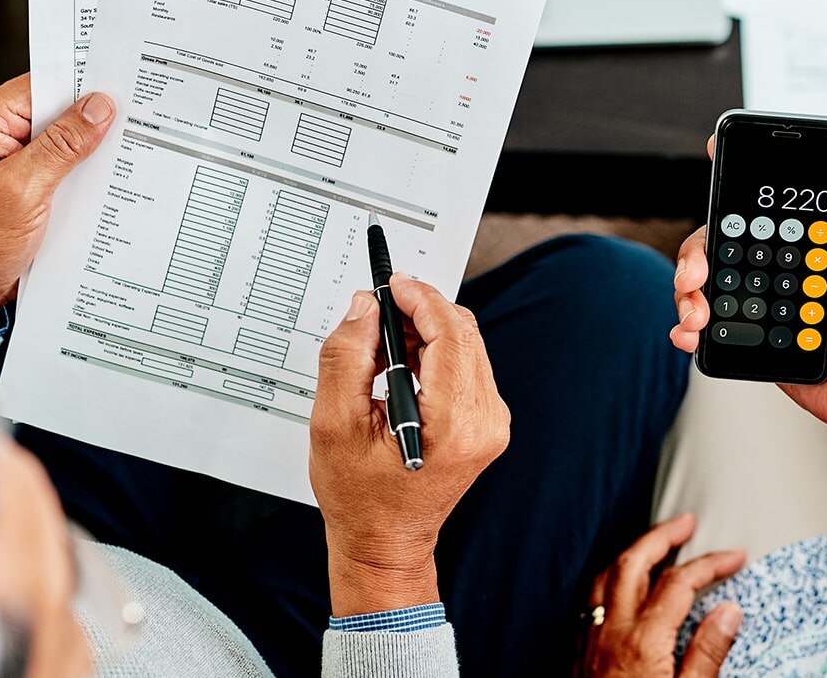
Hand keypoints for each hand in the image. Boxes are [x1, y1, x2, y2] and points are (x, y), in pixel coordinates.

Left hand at [0, 74, 115, 321]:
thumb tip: (98, 107)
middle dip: (94, 119)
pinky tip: (107, 182)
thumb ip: (61, 146)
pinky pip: (65, 167)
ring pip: (66, 140)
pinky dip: (86, 174)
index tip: (123, 88)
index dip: (83, 84)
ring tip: (125, 155)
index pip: (43, 83)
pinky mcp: (29, 184)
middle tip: (135, 123)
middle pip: (58, 110)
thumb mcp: (22, 190)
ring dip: (93, 151)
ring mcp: (15, 159)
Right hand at [310, 274, 510, 615]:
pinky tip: (401, 368)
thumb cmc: (360, 498)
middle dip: (420, 312)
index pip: (450, 333)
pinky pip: (466, 367)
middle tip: (377, 313)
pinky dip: (434, 354)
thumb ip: (348, 357)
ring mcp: (491, 423)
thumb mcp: (335, 424)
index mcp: (455, 422)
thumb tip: (365, 308)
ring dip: (425, 333)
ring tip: (381, 347)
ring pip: (466, 346)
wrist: (385, 543)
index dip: (420, 298)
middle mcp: (484, 421)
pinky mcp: (486, 424)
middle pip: (463, 334)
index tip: (391, 284)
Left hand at [580, 514, 744, 677]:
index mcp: (643, 639)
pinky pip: (591, 599)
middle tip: (684, 523)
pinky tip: (621, 585)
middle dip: (661, 536)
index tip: (733, 557)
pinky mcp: (577, 652)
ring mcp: (589, 639)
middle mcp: (611, 631)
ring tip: (653, 544)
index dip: (710, 564)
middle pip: (633, 562)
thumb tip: (729, 612)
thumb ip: (707, 653)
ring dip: (632, 552)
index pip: (679, 583)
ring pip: (605, 576)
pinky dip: (610, 579)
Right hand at [669, 138, 826, 444]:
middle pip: (726, 245)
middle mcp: (787, 270)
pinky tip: (689, 334)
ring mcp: (768, 303)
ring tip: (694, 316)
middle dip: (699, 255)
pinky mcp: (755, 338)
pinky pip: (715, 325)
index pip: (772, 207)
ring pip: (714, 284)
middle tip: (695, 276)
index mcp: (816, 248)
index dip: (741, 180)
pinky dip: (692, 327)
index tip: (717, 157)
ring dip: (691, 294)